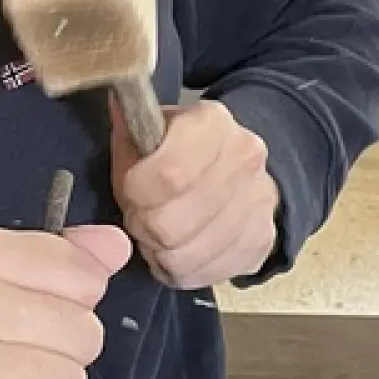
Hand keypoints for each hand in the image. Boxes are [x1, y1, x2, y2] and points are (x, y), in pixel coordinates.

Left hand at [110, 97, 281, 289]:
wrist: (238, 170)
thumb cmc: (176, 151)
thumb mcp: (147, 131)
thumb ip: (129, 129)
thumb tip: (117, 104)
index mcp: (212, 124)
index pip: (168, 174)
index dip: (135, 192)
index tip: (128, 191)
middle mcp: (244, 159)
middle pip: (170, 224)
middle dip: (142, 226)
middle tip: (139, 216)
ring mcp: (258, 203)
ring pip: (184, 256)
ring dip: (158, 251)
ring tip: (157, 233)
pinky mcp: (261, 241)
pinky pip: (202, 274)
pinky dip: (179, 269)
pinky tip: (177, 248)